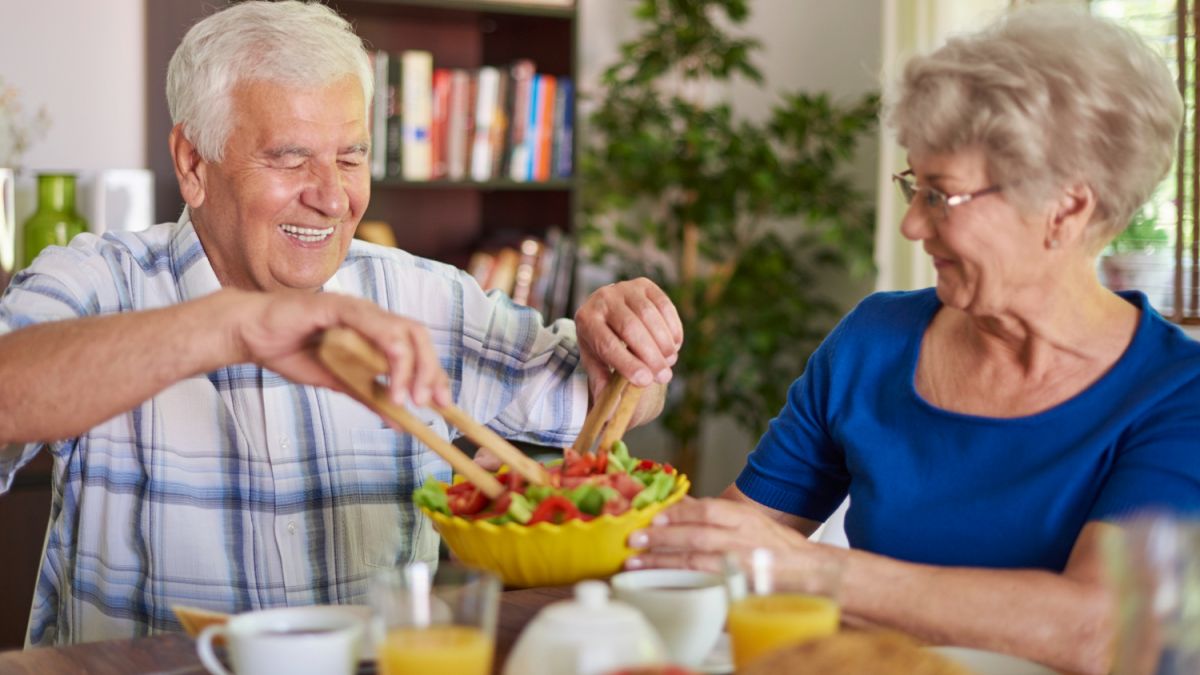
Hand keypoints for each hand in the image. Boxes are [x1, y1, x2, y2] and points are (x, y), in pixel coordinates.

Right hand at [230, 289, 450, 406]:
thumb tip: (401, 423)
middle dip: (431, 371)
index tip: (444, 403)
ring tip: (405, 399)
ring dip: (410, 367)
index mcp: (375, 330)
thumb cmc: (291, 351)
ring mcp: (356, 309)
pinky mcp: (336, 306)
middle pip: (418, 336)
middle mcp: (371, 316)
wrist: (251, 334)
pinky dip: (385, 350)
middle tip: (430, 404)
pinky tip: (385, 376)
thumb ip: (368, 397)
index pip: (417, 347)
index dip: (434, 373)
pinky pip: (370, 324)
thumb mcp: (337, 382)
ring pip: (401, 332)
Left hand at [575, 278, 682, 391]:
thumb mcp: (596, 364)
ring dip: (664, 342)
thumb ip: (604, 384)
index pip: (607, 344)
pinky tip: (675, 345)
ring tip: (670, 362)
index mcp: (586, 320)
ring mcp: (624, 288)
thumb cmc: (601, 344)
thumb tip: (615, 410)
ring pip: (650, 315)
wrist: (606, 312)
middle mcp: (602, 298)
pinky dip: (673, 328)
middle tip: (664, 377)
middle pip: (630, 328)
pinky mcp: (645, 284)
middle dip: (650, 355)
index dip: (627, 363)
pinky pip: (664, 305)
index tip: (646, 381)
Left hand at [625, 497, 811, 572]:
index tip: (654, 514)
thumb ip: (716, 514)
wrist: (810, 573)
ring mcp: (742, 566)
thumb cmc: (774, 545)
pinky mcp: (741, 588)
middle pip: (698, 536)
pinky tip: (661, 584)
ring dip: (664, 563)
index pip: (709, 509)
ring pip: (697, 562)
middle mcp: (744, 539)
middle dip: (662, 537)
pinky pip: (706, 587)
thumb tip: (680, 504)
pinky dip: (682, 585)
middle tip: (635, 539)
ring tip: (636, 563)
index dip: (680, 512)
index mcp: (744, 518)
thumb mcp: (748, 520)